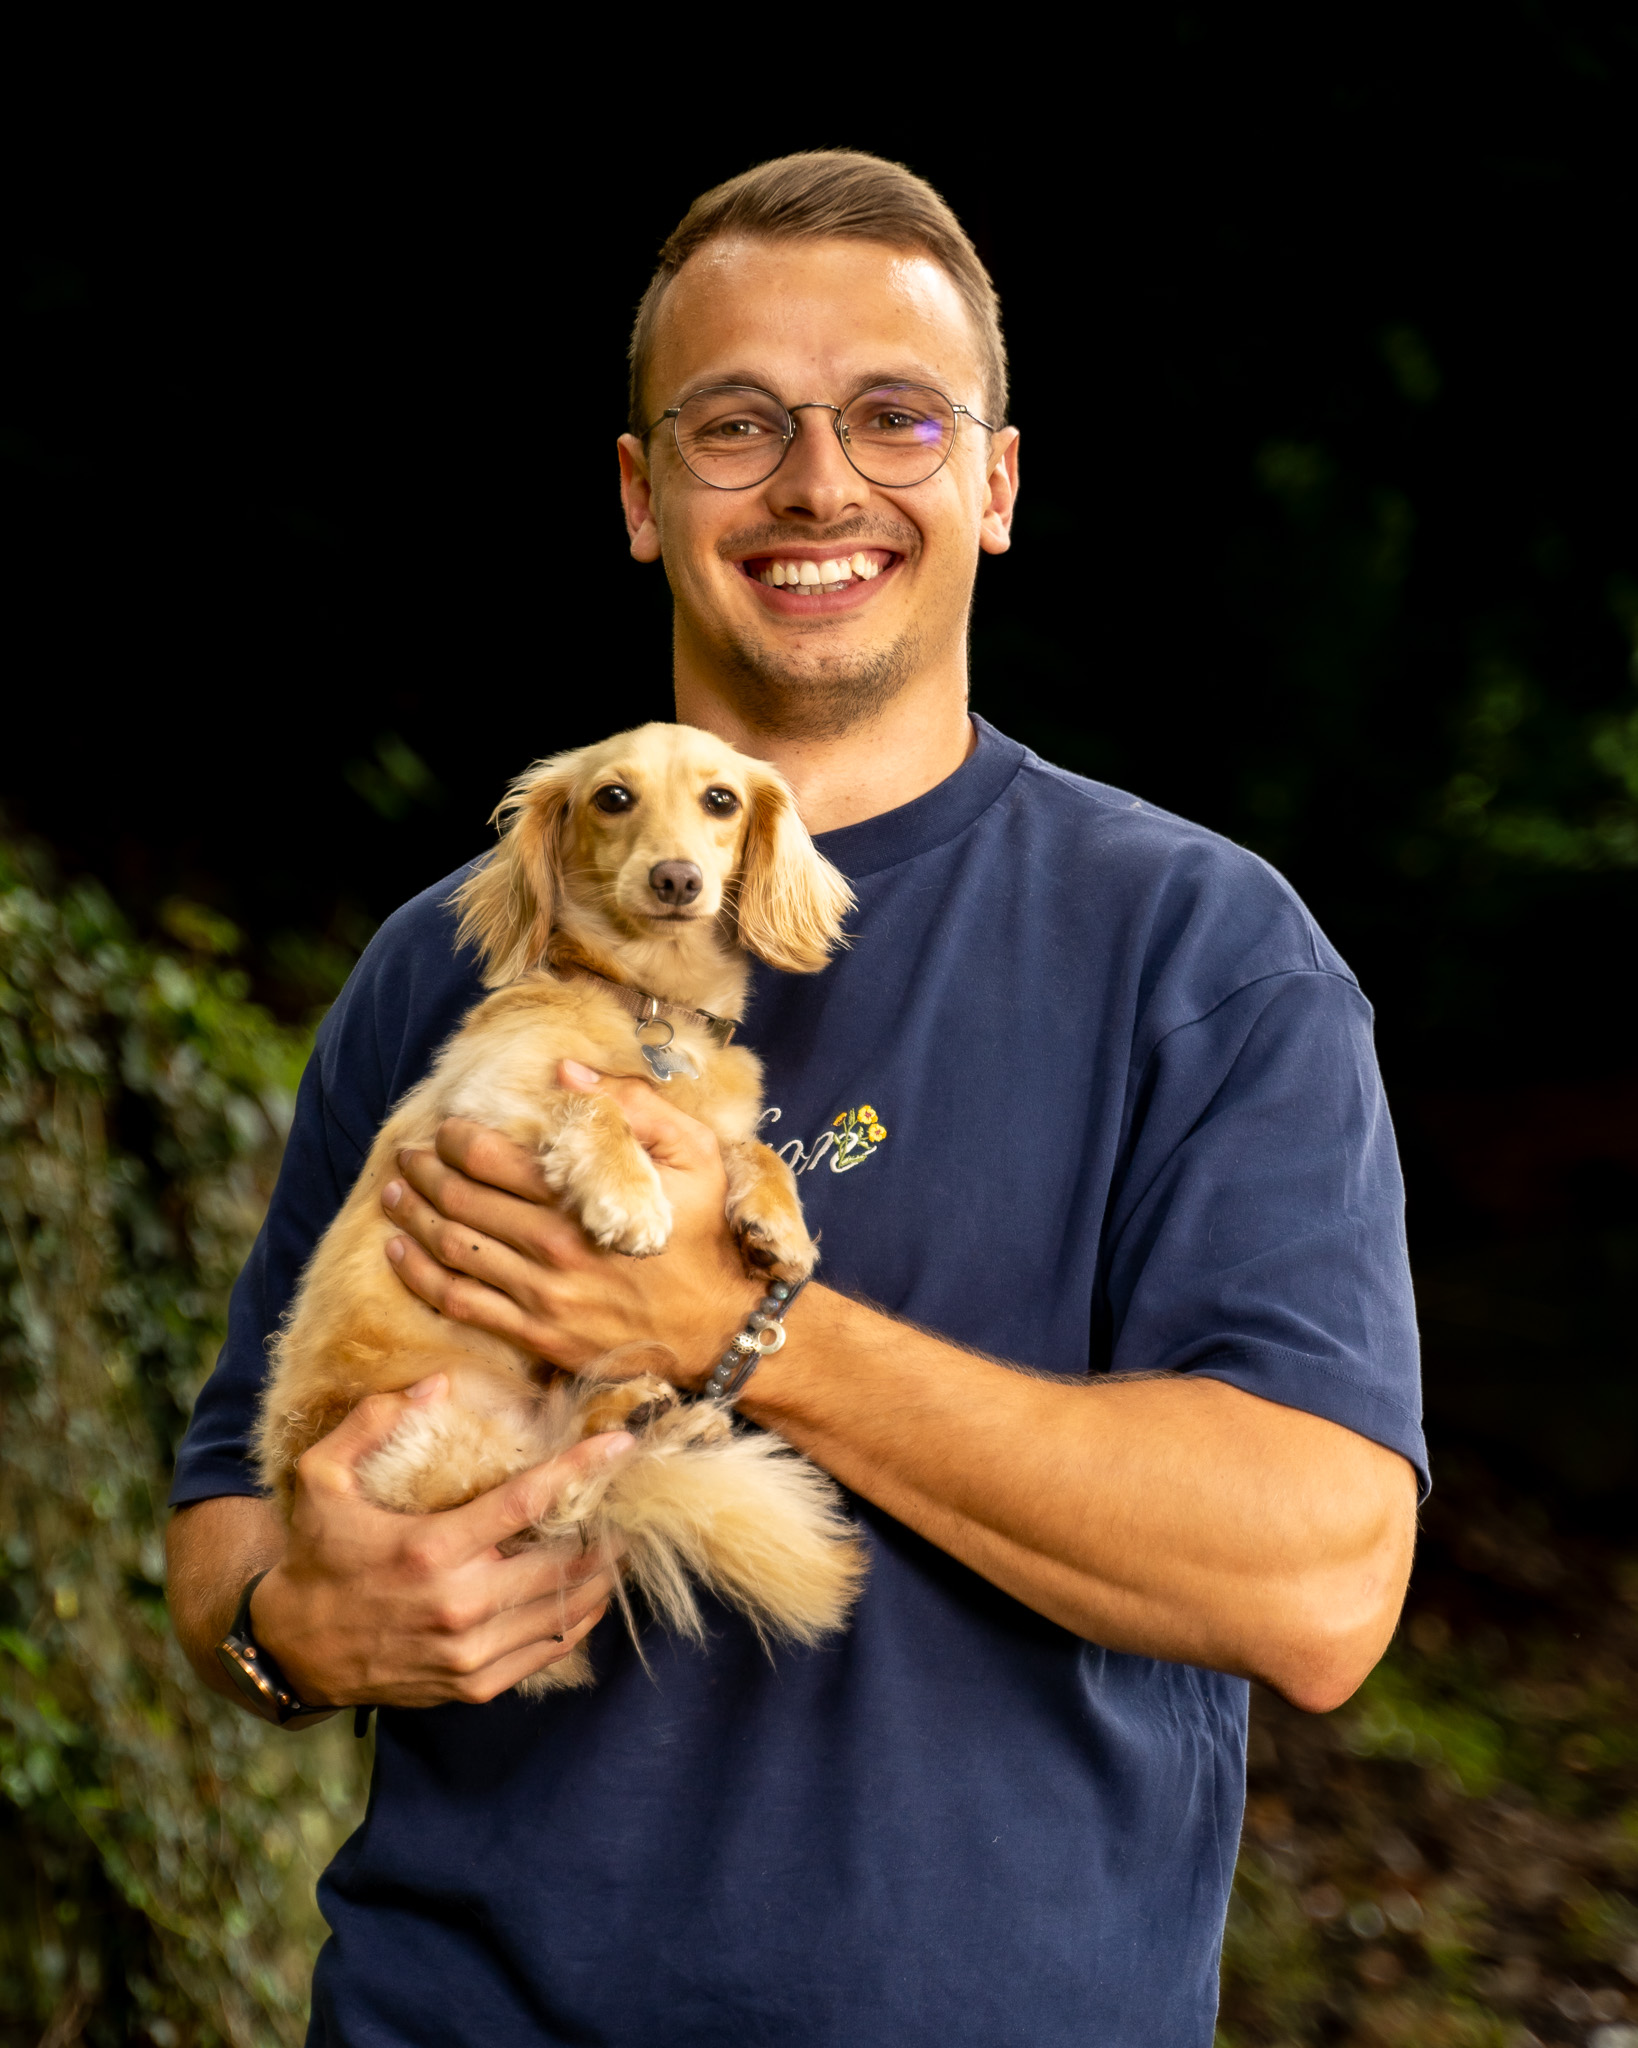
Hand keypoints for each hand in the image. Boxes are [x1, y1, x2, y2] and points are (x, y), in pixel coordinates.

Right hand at [251, 1375, 633, 1707]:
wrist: (294, 1650)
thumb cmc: (317, 1556)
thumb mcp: (321, 1480)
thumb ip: (372, 1423)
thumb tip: (437, 1384)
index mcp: (430, 1550)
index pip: (527, 1503)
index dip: (580, 1470)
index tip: (619, 1446)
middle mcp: (458, 1605)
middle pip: (565, 1563)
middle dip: (608, 1529)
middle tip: (630, 1502)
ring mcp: (469, 1652)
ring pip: (566, 1610)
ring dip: (602, 1574)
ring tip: (621, 1542)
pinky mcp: (473, 1684)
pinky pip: (548, 1650)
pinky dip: (578, 1618)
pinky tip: (588, 1591)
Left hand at [380, 1061, 761, 1385]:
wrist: (720, 1327)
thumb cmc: (706, 1233)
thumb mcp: (695, 1153)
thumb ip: (634, 1103)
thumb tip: (566, 1070)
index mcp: (583, 1199)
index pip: (492, 1160)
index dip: (457, 1139)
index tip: (446, 1127)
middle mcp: (553, 1247)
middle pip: (461, 1202)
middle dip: (423, 1173)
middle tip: (406, 1156)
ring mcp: (542, 1296)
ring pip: (451, 1251)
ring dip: (411, 1218)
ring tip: (392, 1195)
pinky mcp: (538, 1335)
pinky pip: (462, 1304)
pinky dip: (420, 1276)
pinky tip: (398, 1253)